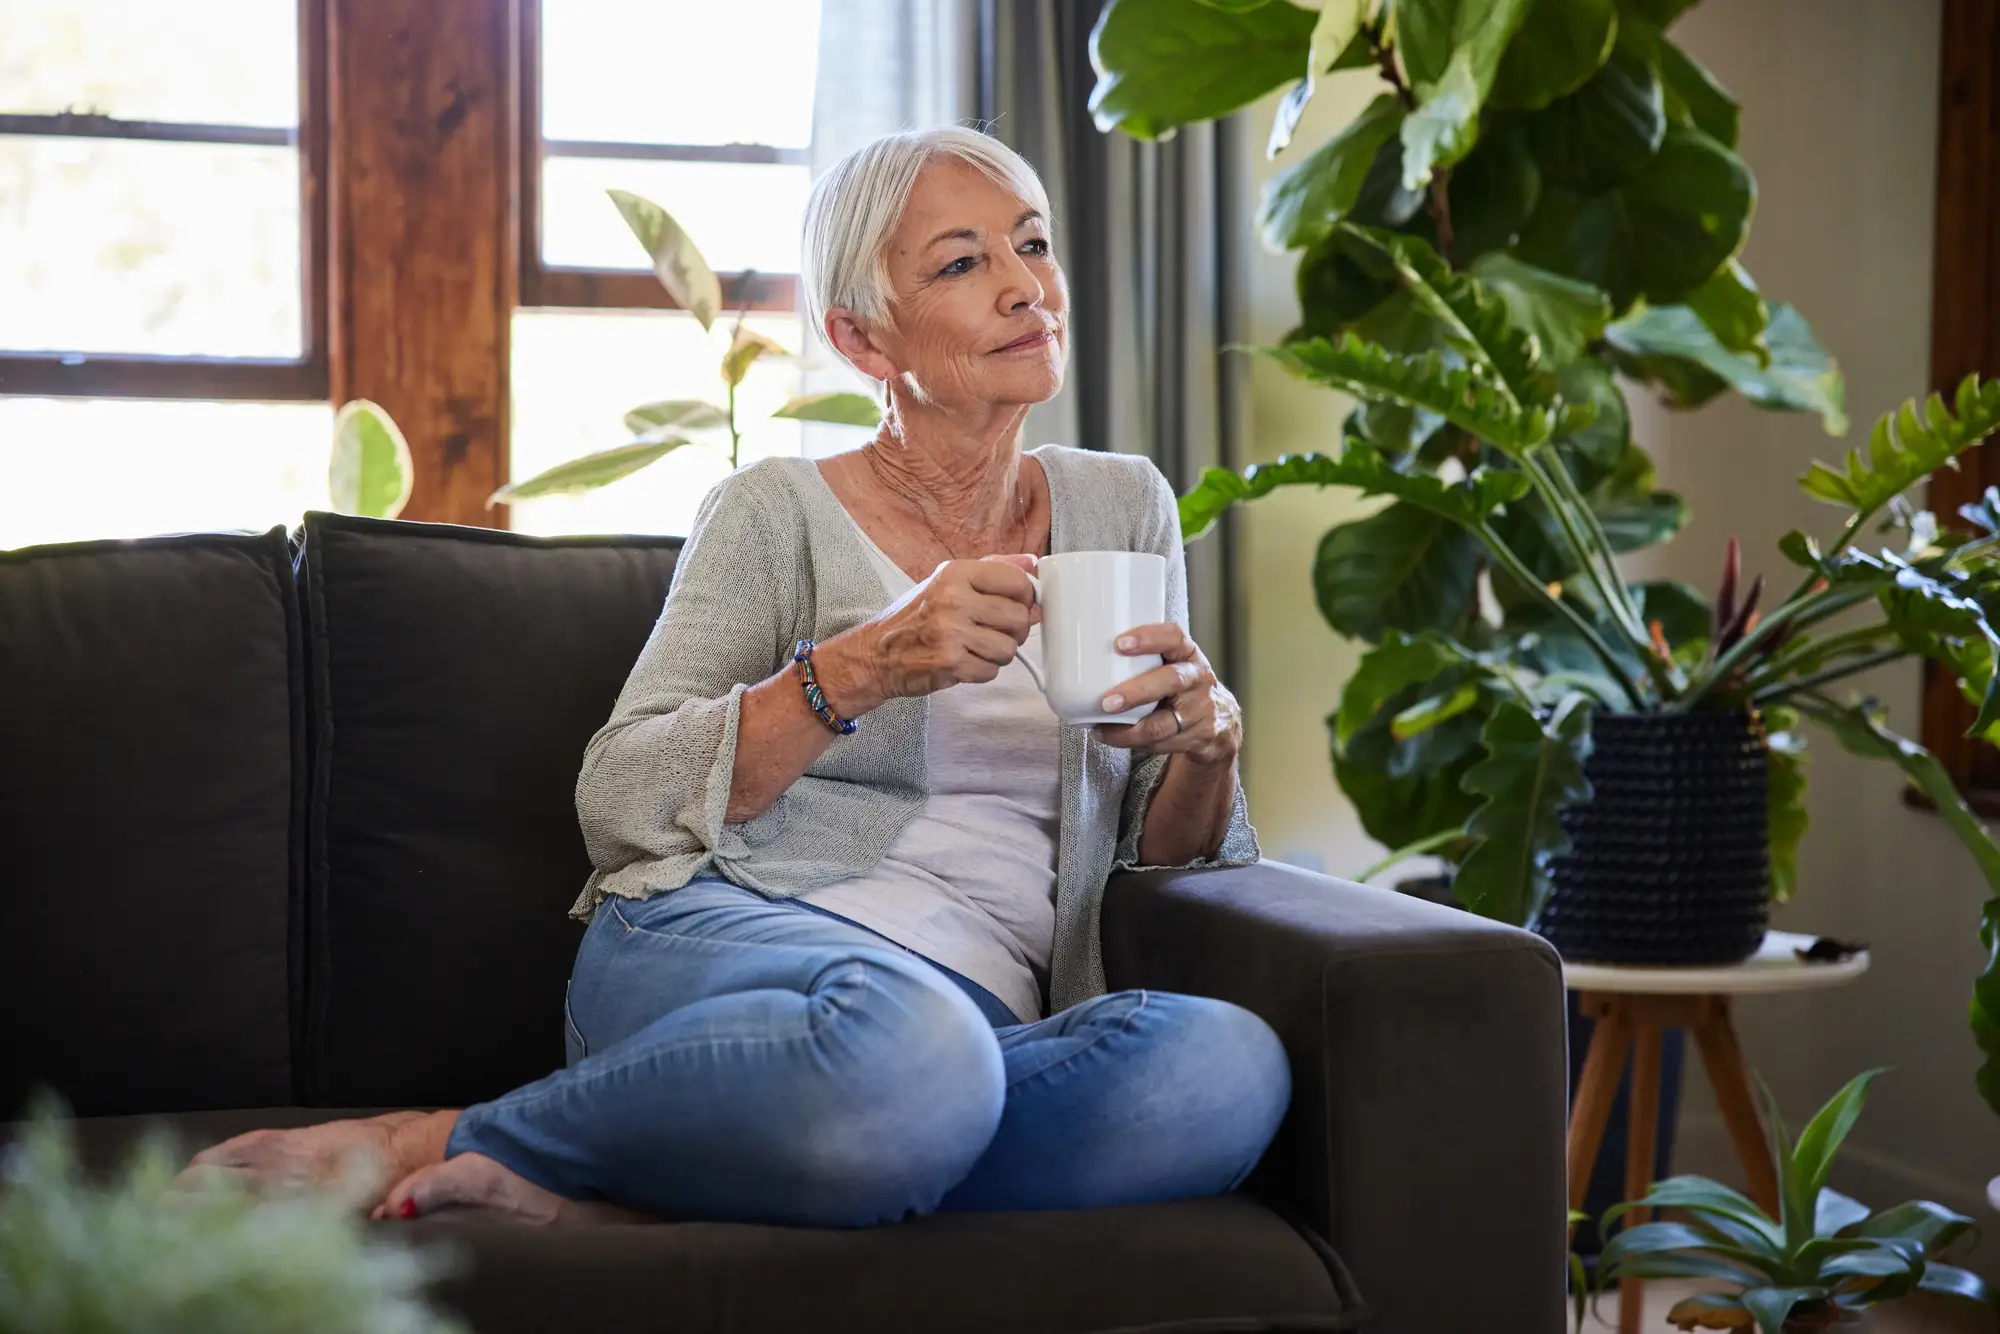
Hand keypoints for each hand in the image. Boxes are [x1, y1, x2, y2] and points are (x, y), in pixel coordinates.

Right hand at [814, 556, 1039, 712]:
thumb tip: (1031, 563)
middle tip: (994, 631)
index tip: (1016, 605)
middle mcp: (953, 599)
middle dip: (1013, 631)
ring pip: (1009, 649)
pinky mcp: (949, 664)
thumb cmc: (916, 617)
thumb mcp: (948, 581)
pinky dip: (981, 671)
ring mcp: (950, 633)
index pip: (1017, 582)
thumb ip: (992, 569)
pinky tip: (963, 661)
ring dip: (997, 654)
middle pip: (1019, 618)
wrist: (876, 654)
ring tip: (975, 647)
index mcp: (956, 573)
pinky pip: (991, 671)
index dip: (1025, 598)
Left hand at [1092, 623, 1241, 765]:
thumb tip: (1080, 654)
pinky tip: (1113, 738)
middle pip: (1171, 681)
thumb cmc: (1179, 687)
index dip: (1149, 638)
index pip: (1174, 637)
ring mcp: (1202, 710)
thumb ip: (1142, 659)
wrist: (1220, 723)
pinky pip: (1162, 744)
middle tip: (1106, 701)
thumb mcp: (1171, 665)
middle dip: (1136, 692)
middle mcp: (1199, 678)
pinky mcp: (1199, 737)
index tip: (1119, 643)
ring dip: (1128, 730)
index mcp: (1189, 654)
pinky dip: (1134, 743)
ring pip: (1163, 724)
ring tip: (1101, 729)